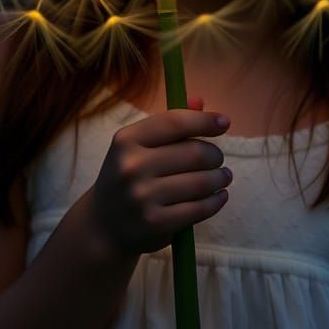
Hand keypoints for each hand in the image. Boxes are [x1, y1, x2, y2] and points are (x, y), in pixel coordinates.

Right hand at [88, 95, 232, 256]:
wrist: (103, 226)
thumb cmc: (128, 178)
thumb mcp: (137, 147)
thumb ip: (168, 124)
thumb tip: (200, 102)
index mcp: (127, 140)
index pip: (175, 122)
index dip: (204, 121)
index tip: (225, 122)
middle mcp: (132, 166)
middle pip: (194, 152)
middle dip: (215, 155)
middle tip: (218, 159)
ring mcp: (142, 197)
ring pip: (201, 182)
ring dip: (220, 178)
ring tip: (223, 177)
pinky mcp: (154, 224)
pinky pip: (198, 209)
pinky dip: (215, 201)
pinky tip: (219, 196)